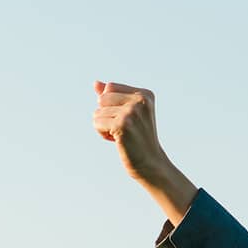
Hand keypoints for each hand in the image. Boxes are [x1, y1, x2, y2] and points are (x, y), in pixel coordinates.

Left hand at [92, 81, 196, 225]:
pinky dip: (102, 133)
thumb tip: (96, 83)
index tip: (128, 119)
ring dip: (104, 125)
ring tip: (122, 135)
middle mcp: (140, 100)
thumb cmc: (138, 139)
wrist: (151, 164)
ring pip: (97, 111)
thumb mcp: (128, 113)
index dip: (111, 104)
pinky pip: (96, 122)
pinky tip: (117, 140)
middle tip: (124, 129)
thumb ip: (112, 96)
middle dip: (106, 114)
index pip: (109, 87)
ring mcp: (132, 112)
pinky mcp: (123, 124)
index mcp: (145, 94)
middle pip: (102, 98)